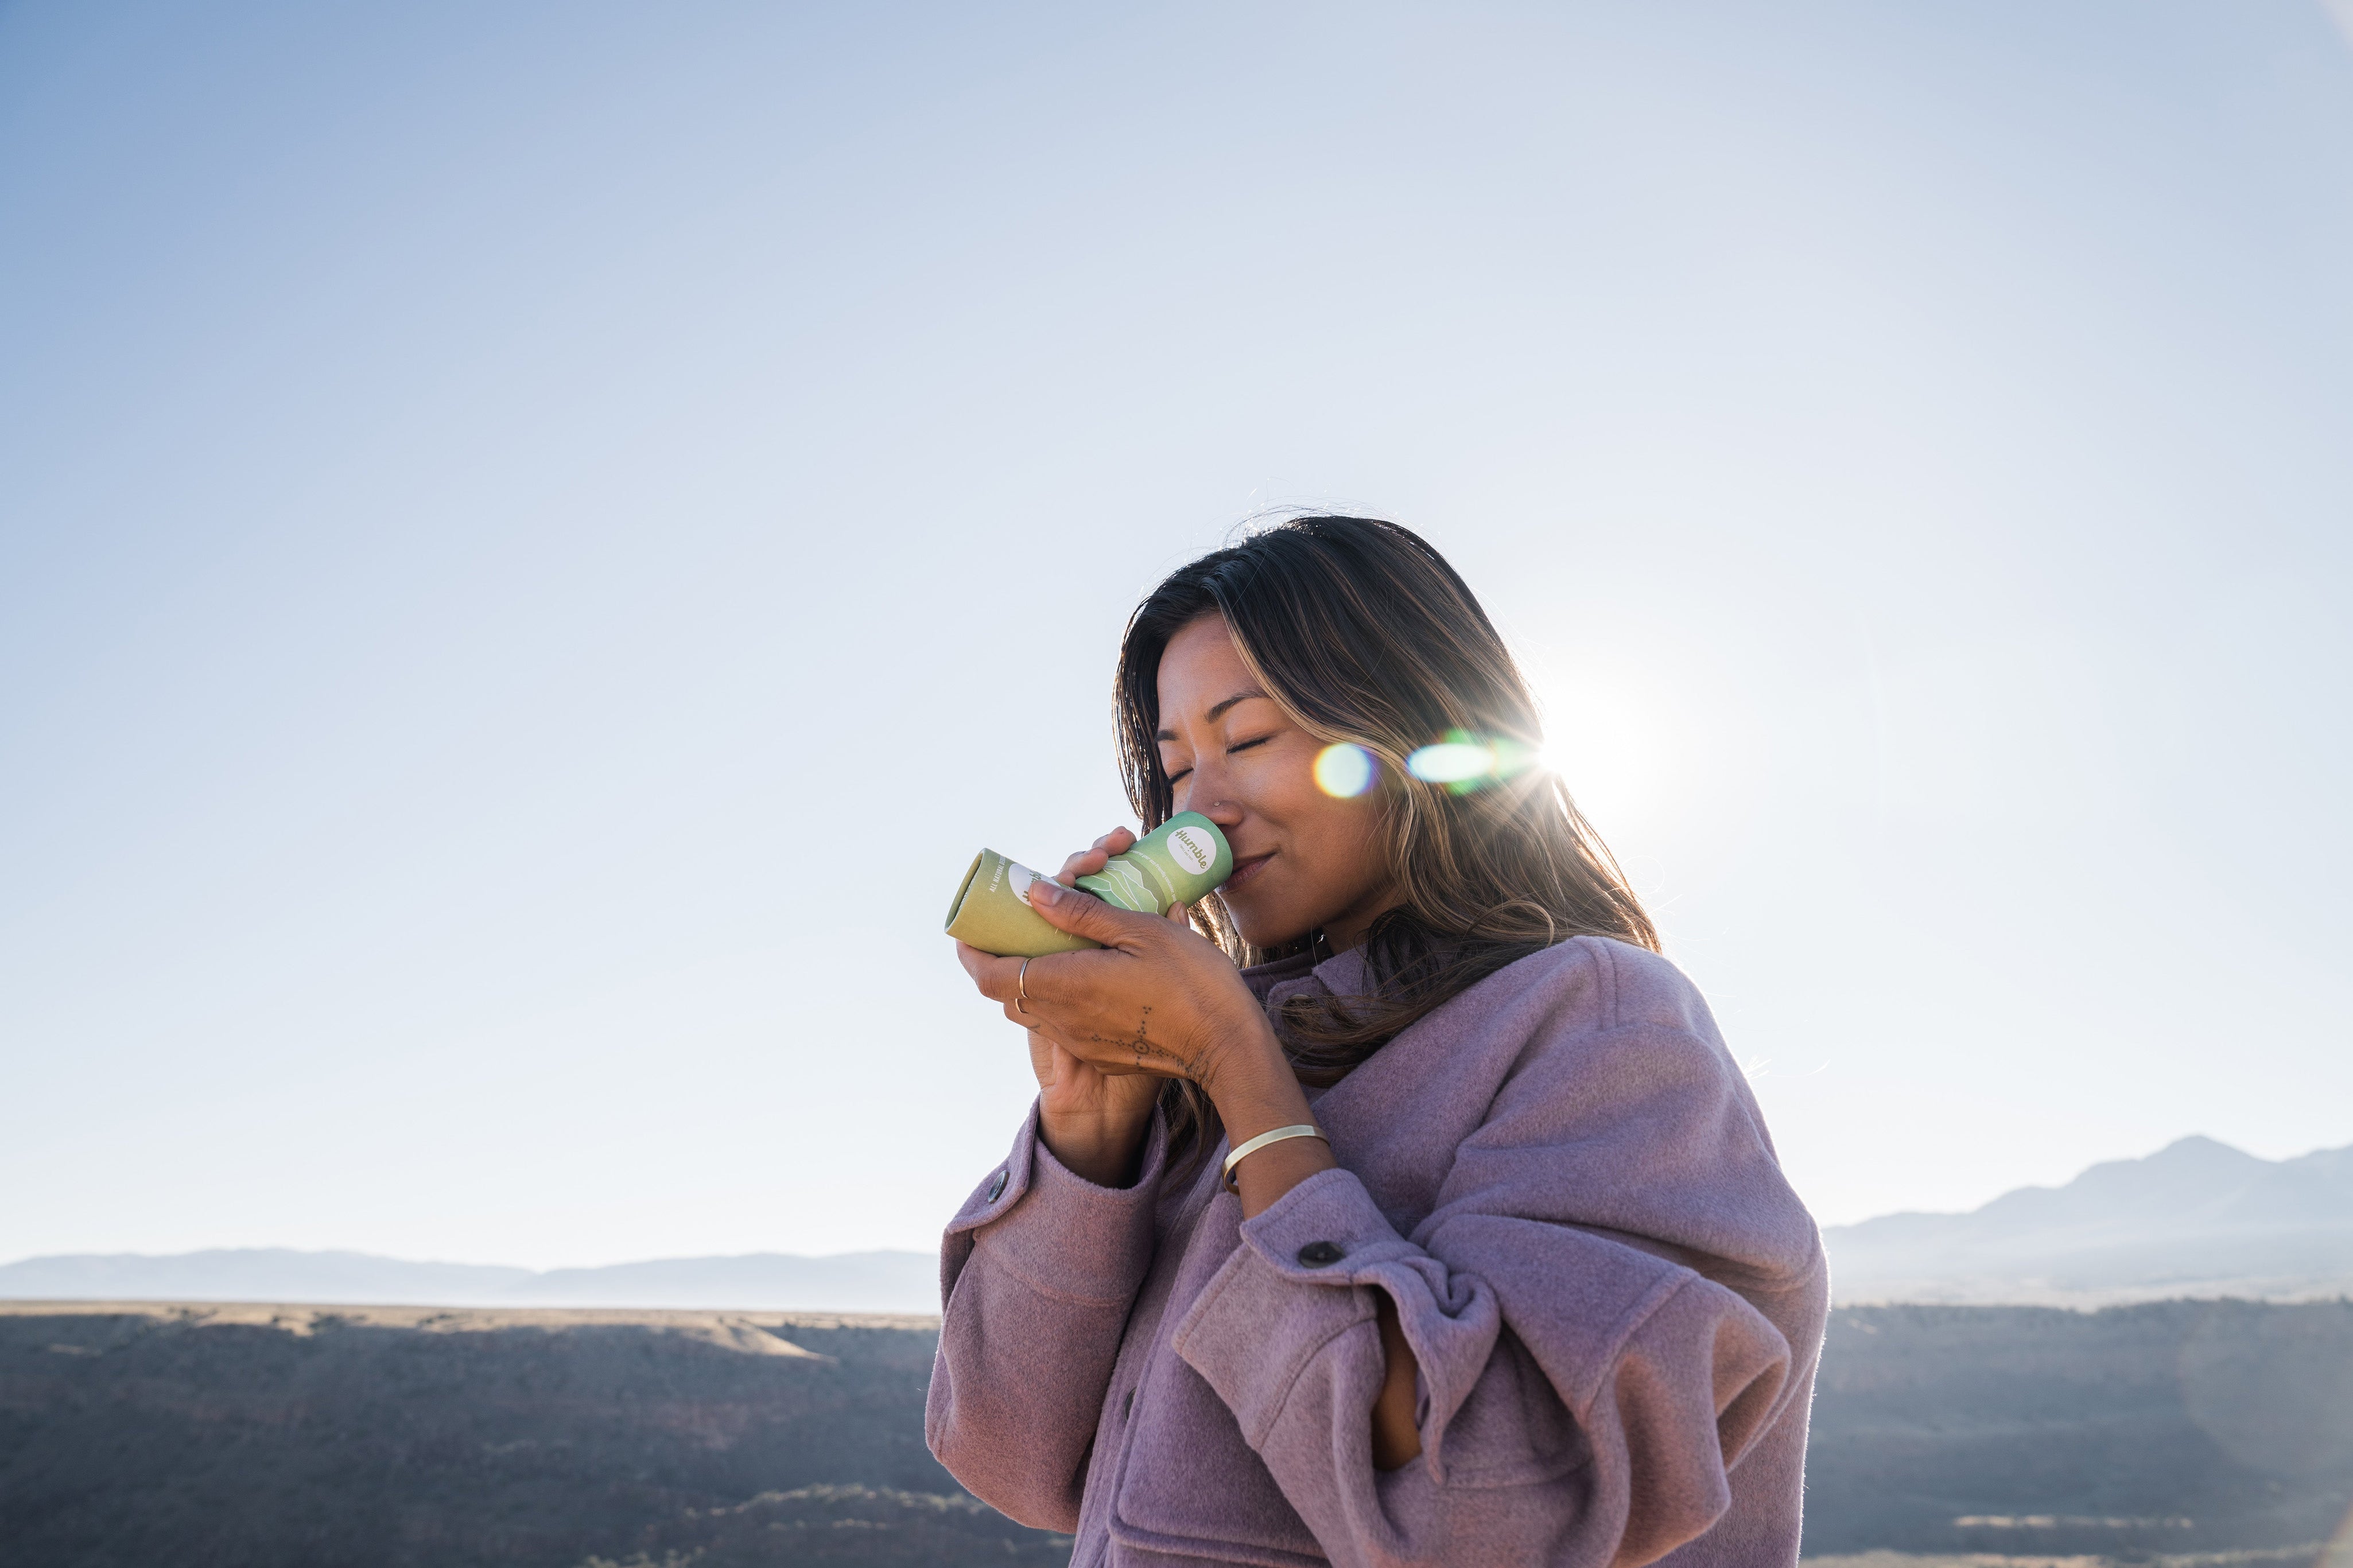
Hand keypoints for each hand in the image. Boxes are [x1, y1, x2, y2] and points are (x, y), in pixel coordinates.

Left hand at [949, 828, 1172, 1185]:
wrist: (1226, 1046)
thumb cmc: (1192, 982)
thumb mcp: (1142, 931)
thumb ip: (1084, 912)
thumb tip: (1035, 892)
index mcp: (1066, 983)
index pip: (990, 976)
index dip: (971, 953)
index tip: (968, 931)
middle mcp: (1063, 1018)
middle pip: (1007, 994)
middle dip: (1004, 960)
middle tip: (1019, 928)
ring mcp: (1082, 1041)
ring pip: (1035, 1010)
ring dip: (1034, 979)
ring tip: (1056, 945)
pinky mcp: (1101, 1053)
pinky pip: (1064, 1024)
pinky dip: (1062, 998)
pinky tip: (1092, 974)